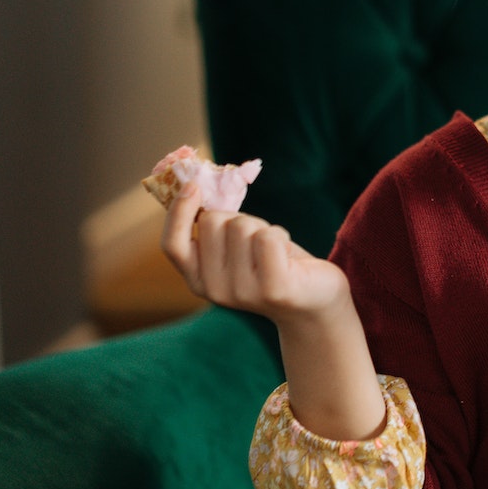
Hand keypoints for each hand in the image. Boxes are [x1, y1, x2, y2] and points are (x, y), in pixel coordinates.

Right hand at [161, 183, 349, 325]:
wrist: (314, 302)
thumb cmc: (271, 264)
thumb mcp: (234, 248)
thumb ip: (214, 228)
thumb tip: (195, 186)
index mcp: (198, 280)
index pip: (173, 245)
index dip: (178, 212)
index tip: (194, 186)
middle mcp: (215, 291)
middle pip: (213, 221)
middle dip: (238, 217)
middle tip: (257, 241)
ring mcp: (243, 292)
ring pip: (241, 225)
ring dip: (263, 228)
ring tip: (275, 251)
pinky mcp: (274, 289)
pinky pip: (268, 236)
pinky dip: (281, 234)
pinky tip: (288, 256)